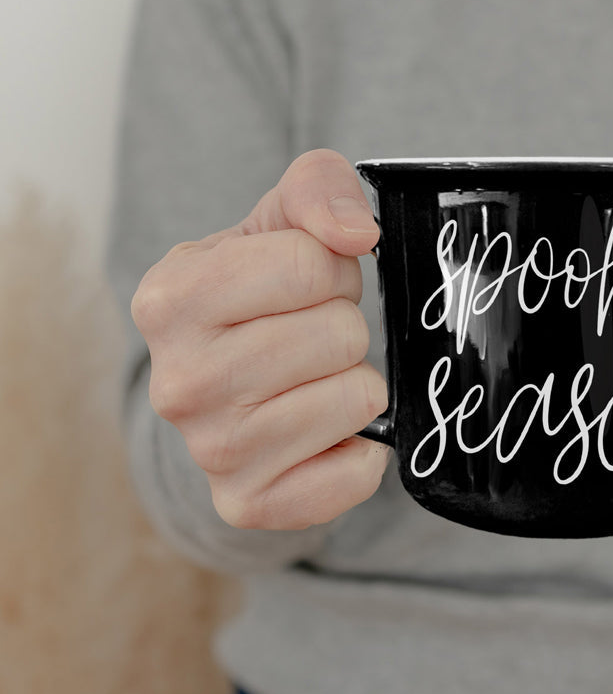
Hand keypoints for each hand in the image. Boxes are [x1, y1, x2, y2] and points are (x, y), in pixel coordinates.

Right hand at [131, 148, 389, 530]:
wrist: (229, 398)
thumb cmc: (258, 301)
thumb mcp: (278, 224)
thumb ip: (317, 189)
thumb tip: (355, 232)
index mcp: (169, 300)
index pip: (311, 264)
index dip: (332, 270)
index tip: (306, 286)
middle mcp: (179, 383)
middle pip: (341, 333)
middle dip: (344, 328)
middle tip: (310, 340)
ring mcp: (212, 452)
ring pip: (361, 397)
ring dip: (354, 384)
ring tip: (311, 383)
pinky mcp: (251, 504)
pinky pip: (360, 471)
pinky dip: (362, 450)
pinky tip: (323, 436)